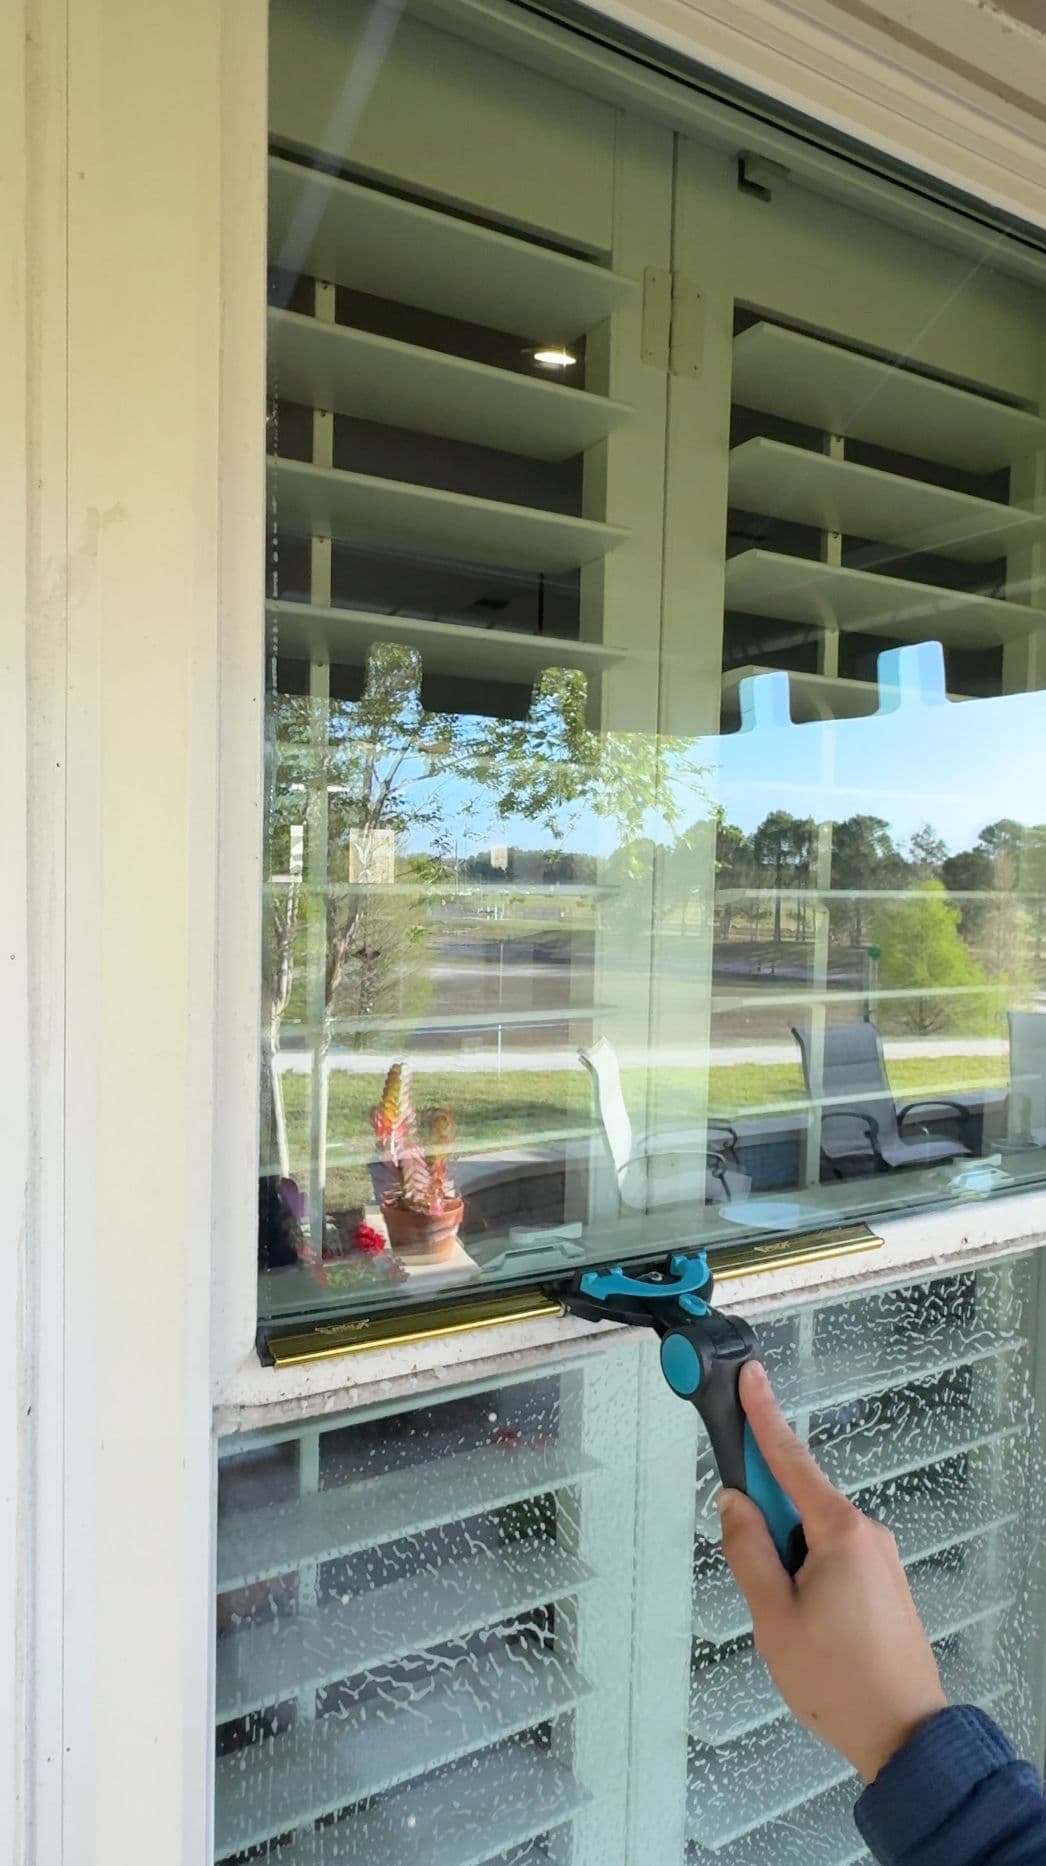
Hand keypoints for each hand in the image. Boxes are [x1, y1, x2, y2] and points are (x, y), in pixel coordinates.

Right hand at [717, 1360, 946, 1782]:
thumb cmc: (839, 1680)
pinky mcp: (882, 1582)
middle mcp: (865, 1532)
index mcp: (839, 1530)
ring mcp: (878, 1557)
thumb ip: (747, 1550)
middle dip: (764, 1526)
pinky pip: (831, 1557)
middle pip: (795, 1501)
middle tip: (758, 1584)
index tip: (748, 1375)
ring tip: (787, 1626)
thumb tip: (734, 1504)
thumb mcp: (772, 1616)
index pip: (789, 1458)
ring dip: (784, 1561)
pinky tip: (806, 1626)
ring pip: (809, 1535)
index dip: (762, 1414)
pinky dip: (805, 1574)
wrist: (906, 1734)